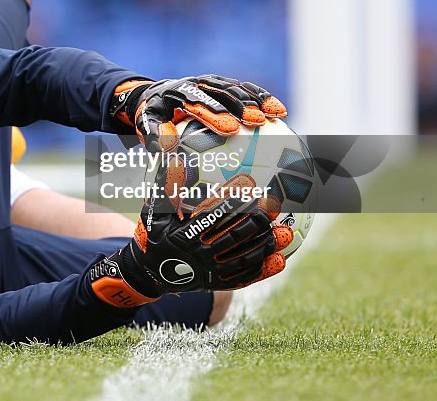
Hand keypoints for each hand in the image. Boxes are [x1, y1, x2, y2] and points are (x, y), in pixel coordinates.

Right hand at [88, 175, 291, 308]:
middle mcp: (199, 254)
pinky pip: (244, 277)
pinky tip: (280, 259)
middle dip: (256, 221)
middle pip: (234, 236)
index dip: (232, 202)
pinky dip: (263, 269)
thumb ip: (164, 184)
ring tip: (285, 231)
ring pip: (244, 258)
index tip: (249, 188)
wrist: (151, 272)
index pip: (213, 216)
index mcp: (184, 234)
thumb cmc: (154, 232)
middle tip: (273, 207)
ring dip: (265, 244)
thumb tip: (171, 154)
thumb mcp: (153, 209)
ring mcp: (210, 271)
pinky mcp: (217, 282)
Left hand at [110, 75, 287, 151]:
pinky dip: (263, 98)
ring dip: (256, 100)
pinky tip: (280, 112)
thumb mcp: (145, 122)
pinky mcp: (224, 83)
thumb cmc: (155, 115)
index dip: (214, 114)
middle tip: (256, 122)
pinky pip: (246, 88)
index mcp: (178, 92)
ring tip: (274, 116)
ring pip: (237, 88)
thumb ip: (153, 133)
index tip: (229, 129)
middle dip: (240, 106)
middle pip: (221, 92)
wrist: (159, 94)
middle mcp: (197, 83)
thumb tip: (164, 148)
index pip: (197, 102)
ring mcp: (212, 81)